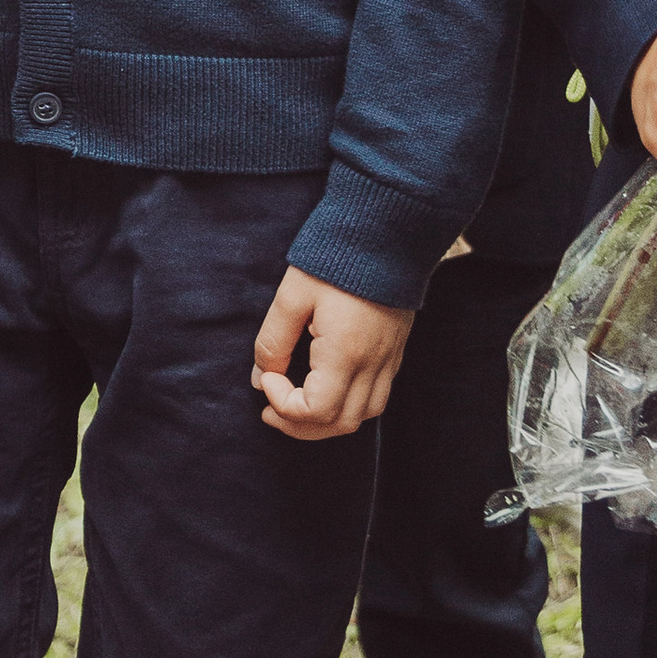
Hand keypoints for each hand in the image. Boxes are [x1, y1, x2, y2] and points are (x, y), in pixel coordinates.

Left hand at [251, 268, 413, 437]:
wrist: (386, 232)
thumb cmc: (335, 259)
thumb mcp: (292, 295)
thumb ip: (273, 341)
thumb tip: (261, 378)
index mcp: (345, 353)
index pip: (316, 411)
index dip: (283, 405)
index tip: (267, 379)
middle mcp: (373, 364)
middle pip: (341, 424)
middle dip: (300, 425)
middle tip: (269, 410)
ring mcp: (389, 360)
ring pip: (363, 416)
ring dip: (326, 421)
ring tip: (295, 407)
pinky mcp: (395, 352)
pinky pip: (376, 396)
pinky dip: (348, 405)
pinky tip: (325, 389)